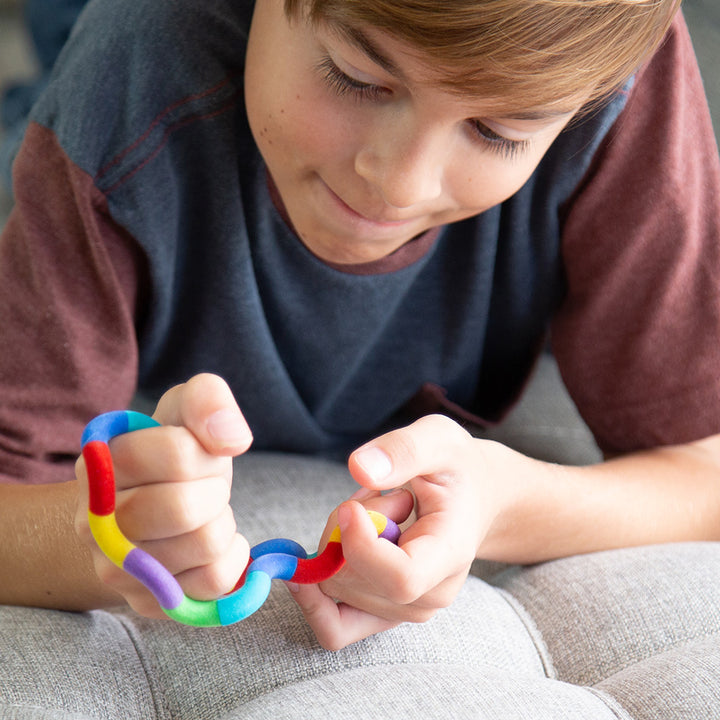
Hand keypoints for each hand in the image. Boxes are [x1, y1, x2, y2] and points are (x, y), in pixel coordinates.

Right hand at [74, 374, 251, 617]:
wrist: (152, 503)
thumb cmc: (174, 453)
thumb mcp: (185, 410)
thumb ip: (207, 399)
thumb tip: (231, 438)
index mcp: (100, 462)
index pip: (176, 454)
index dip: (206, 451)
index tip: (200, 452)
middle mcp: (93, 520)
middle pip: (183, 508)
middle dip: (215, 490)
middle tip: (209, 486)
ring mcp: (115, 568)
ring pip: (203, 545)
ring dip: (222, 522)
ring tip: (205, 514)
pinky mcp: (146, 601)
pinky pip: (213, 582)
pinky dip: (232, 556)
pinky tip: (214, 543)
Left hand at [289, 415, 498, 649]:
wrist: (471, 498)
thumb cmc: (455, 467)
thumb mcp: (438, 439)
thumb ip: (404, 450)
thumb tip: (360, 468)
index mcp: (451, 553)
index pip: (401, 578)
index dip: (362, 546)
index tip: (350, 506)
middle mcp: (431, 594)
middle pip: (353, 579)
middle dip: (343, 527)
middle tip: (374, 492)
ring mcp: (405, 610)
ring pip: (334, 589)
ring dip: (336, 542)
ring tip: (374, 512)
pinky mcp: (382, 614)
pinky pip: (333, 627)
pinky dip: (315, 591)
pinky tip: (329, 547)